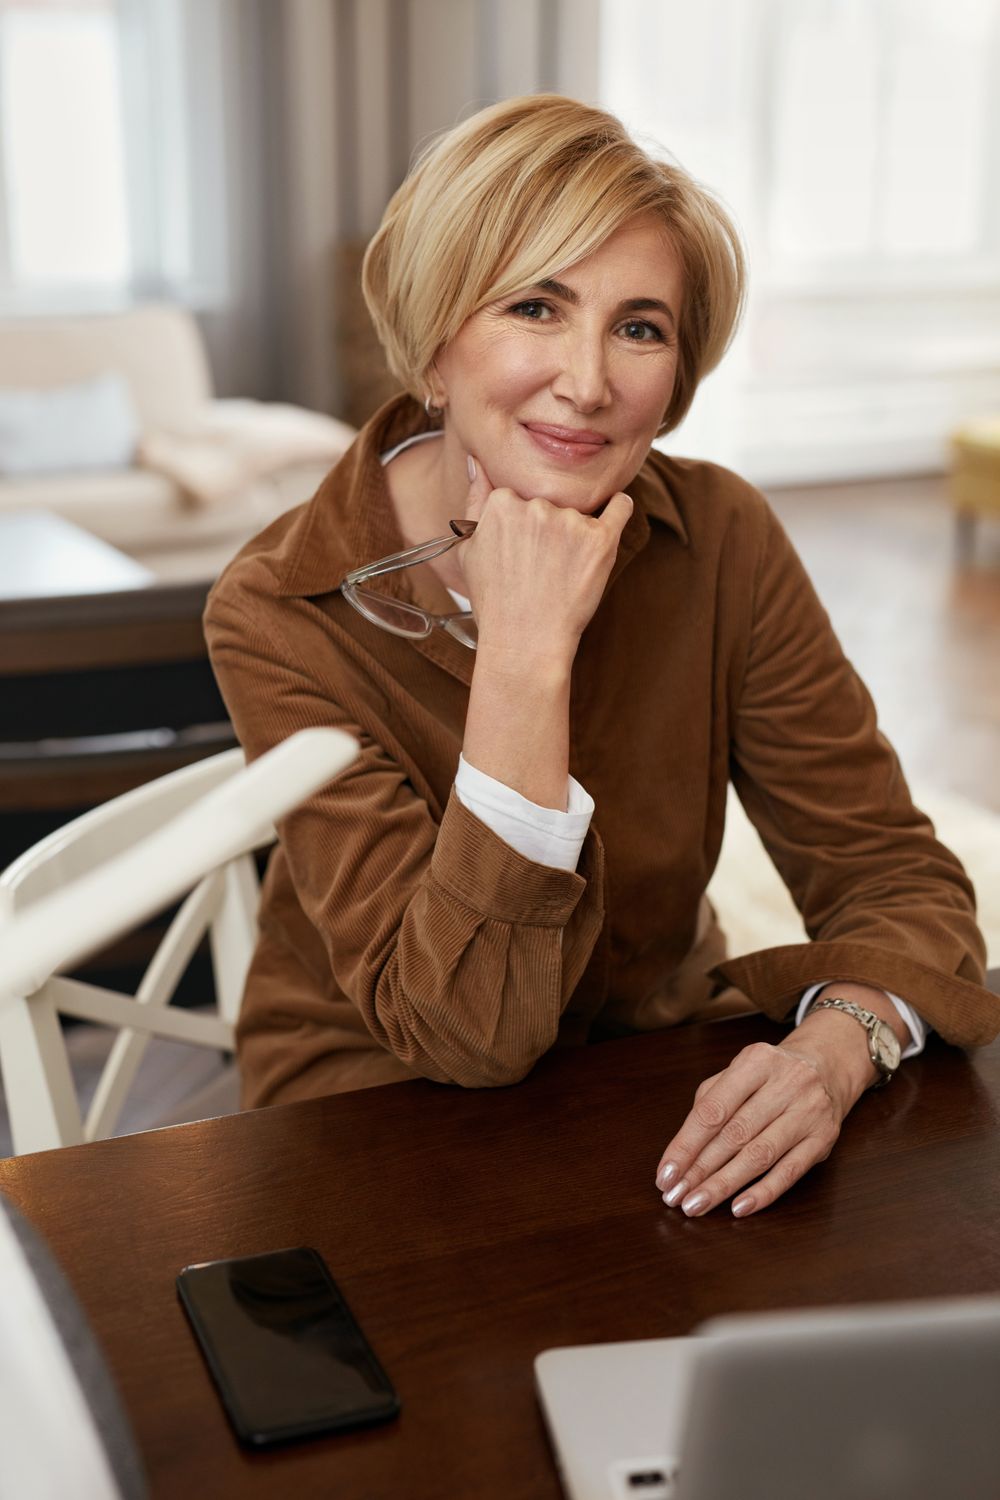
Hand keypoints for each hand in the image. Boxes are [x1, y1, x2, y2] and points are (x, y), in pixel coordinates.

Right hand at [458, 455, 632, 666]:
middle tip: (541, 564)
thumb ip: (475, 499)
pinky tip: (611, 517)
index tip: (520, 549)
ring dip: (575, 532)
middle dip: (547, 526)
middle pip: (549, 501)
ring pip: (579, 510)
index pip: (519, 496)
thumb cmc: (494, 601)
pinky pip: (620, 507)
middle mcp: (537, 506)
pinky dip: (617, 509)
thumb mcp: (469, 550)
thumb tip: (477, 461)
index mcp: (503, 502)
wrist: (525, 642)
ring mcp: (571, 522)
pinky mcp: (602, 540)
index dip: (521, 522)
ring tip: (561, 572)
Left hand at [653, 1010, 885, 1217]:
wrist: (827, 1068)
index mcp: (755, 1061)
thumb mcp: (739, 1072)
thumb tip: (681, 1153)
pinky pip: (790, 1171)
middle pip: (734, 1135)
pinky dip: (763, 1192)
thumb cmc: (769, 1076)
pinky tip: (739, 1208)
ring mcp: (808, 1111)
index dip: (685, 1145)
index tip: (666, 1174)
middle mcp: (786, 1083)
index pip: (712, 1110)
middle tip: (676, 1197)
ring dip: (724, 1185)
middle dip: (700, 1170)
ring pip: (760, 1155)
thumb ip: (710, 1103)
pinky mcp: (824, 1138)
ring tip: (697, 1204)